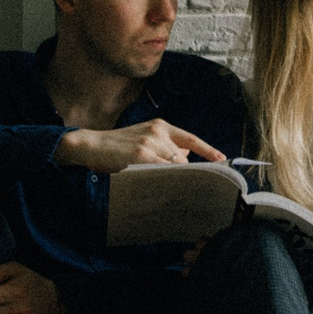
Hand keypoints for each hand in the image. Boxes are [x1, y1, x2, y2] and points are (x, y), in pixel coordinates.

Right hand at [54, 119, 226, 172]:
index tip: (221, 159)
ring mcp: (150, 142)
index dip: (208, 150)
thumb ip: (164, 146)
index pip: (191, 139)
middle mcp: (158, 131)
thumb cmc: (118, 147)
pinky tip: (162, 186)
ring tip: (166, 187)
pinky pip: (162, 170)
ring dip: (175, 178)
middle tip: (185, 186)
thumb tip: (185, 157)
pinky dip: (166, 179)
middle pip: (183, 158)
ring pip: (174, 165)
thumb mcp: (144, 140)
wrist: (91, 145)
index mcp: (160, 126)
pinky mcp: (141, 154)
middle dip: (185, 173)